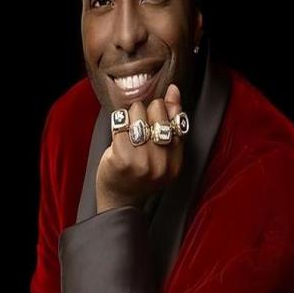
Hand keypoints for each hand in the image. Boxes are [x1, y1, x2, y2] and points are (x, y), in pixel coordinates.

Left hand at [96, 84, 183, 212]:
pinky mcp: (122, 158)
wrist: (119, 202)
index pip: (176, 118)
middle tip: (137, 127)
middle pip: (156, 110)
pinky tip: (117, 139)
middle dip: (144, 112)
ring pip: (137, 112)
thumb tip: (174, 90)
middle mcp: (162, 162)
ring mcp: (142, 162)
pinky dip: (117, 126)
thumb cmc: (138, 173)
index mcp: (176, 161)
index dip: (163, 111)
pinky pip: (120, 125)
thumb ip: (170, 123)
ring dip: (129, 117)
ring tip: (128, 132)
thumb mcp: (162, 153)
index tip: (154, 114)